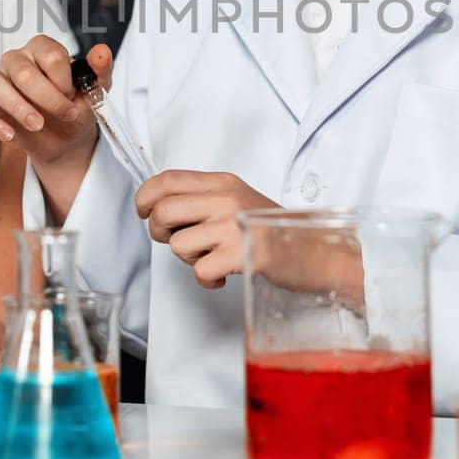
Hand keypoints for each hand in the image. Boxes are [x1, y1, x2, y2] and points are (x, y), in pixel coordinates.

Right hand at [0, 39, 114, 165]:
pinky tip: (10, 135)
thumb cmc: (77, 107)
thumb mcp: (95, 91)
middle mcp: (16, 59)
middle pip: (21, 69)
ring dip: (16, 106)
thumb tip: (103, 51)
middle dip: (46, 97)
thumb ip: (100, 70)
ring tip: (38, 125)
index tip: (74, 98)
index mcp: (42, 49)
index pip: (48, 54)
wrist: (65, 138)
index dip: (63, 80)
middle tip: (65, 115)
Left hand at [135, 171, 277, 288]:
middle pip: (163, 211)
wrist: (315, 251)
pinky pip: (200, 271)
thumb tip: (159, 206)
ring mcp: (234, 226)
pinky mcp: (243, 255)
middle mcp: (227, 199)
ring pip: (177, 244)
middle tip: (176, 240)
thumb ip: (203, 198)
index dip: (145, 196)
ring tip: (211, 258)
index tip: (143, 211)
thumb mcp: (237, 200)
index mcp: (223, 183)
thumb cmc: (272, 229)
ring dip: (188, 259)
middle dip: (158, 232)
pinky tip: (223, 275)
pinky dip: (207, 280)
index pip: (167, 179)